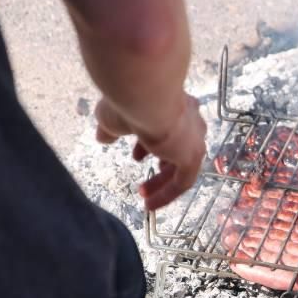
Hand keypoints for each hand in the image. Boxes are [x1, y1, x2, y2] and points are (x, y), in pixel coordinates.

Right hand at [95, 94, 206, 210]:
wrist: (145, 93)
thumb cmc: (128, 99)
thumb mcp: (113, 116)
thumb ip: (111, 128)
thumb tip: (103, 137)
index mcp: (175, 105)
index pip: (167, 127)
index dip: (150, 144)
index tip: (137, 156)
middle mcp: (191, 119)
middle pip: (178, 148)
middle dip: (160, 165)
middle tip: (144, 181)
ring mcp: (194, 138)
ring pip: (181, 166)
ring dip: (162, 181)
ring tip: (143, 193)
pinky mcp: (192, 155)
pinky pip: (182, 182)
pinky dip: (166, 194)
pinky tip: (149, 205)